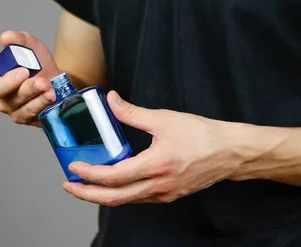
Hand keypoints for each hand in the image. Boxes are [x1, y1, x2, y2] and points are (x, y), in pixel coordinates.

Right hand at [0, 31, 59, 126]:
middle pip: (10, 102)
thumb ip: (19, 40)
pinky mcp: (34, 121)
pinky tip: (54, 99)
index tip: (23, 71)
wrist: (59, 78)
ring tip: (52, 90)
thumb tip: (6, 37)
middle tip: (43, 82)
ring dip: (40, 100)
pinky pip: (37, 118)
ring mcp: (19, 114)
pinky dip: (46, 108)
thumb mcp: (31, 47)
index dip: (7, 82)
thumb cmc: (39, 64)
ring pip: (25, 111)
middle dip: (27, 91)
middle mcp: (6, 102)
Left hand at [63, 91, 241, 205]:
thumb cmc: (203, 135)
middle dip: (87, 194)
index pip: (113, 177)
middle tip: (69, 186)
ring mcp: (165, 194)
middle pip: (114, 198)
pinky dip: (121, 193)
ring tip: (86, 185)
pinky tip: (115, 183)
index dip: (89, 174)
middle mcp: (158, 186)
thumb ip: (133, 113)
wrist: (231, 152)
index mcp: (156, 166)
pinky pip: (139, 198)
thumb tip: (110, 100)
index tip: (74, 168)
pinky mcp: (170, 194)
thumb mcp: (165, 118)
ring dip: (103, 195)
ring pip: (126, 201)